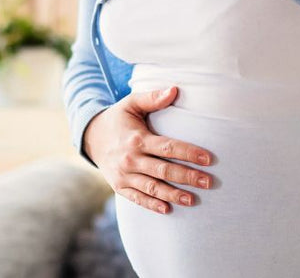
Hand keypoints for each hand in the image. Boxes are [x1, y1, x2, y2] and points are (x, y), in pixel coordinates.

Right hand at [82, 85, 214, 214]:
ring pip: (152, 187)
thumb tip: (175, 90)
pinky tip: (167, 209)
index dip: (189, 153)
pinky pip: (137, 198)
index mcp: (137, 139)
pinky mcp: (119, 186)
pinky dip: (152, 205)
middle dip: (187, 177)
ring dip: (173, 194)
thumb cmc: (118, 118)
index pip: (167, 147)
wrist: (91, 137)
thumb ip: (153, 97)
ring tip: (192, 200)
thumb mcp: (131, 103)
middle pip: (163, 170)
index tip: (208, 159)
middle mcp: (130, 159)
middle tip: (208, 182)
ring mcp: (124, 175)